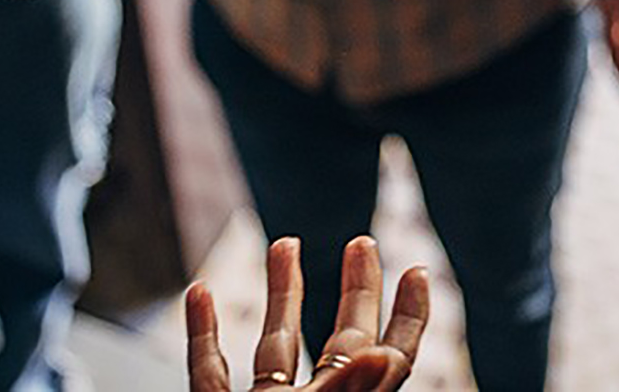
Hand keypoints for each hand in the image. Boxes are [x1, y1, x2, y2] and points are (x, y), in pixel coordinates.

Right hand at [186, 236, 427, 391]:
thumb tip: (385, 355)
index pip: (391, 361)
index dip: (409, 317)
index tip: (419, 269)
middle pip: (342, 343)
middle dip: (356, 291)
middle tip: (363, 242)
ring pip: (275, 347)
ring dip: (281, 292)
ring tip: (284, 242)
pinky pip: (209, 377)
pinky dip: (201, 334)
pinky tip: (199, 291)